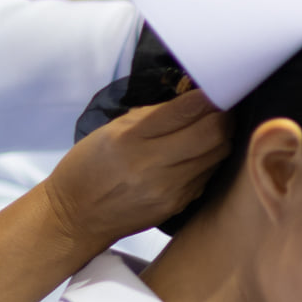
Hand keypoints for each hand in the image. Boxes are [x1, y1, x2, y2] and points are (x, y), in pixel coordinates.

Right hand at [44, 87, 228, 249]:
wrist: (77, 215)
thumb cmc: (91, 166)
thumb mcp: (112, 130)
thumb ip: (153, 114)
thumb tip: (192, 97)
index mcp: (131, 139)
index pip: (185, 111)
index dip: (209, 95)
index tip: (217, 86)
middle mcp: (152, 165)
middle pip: (212, 133)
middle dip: (223, 115)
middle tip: (221, 107)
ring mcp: (169, 188)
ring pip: (217, 154)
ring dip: (221, 136)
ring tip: (213, 127)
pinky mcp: (178, 204)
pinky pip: (207, 174)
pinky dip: (209, 159)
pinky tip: (198, 153)